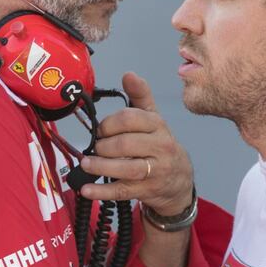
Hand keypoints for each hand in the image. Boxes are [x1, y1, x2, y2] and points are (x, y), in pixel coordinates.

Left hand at [79, 73, 193, 214]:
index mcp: (158, 126)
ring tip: (86, 163)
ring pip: (125, 168)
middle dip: (104, 145)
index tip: (101, 129)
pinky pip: (122, 191)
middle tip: (95, 147)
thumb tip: (129, 74)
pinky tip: (86, 189)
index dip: (109, 123)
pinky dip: (102, 191)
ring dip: (101, 166)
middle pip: (126, 144)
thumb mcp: (154, 120)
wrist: (179, 181)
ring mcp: (154, 171)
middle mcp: (160, 148)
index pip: (130, 118)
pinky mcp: (147, 190)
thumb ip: (140, 97)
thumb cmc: (160, 147)